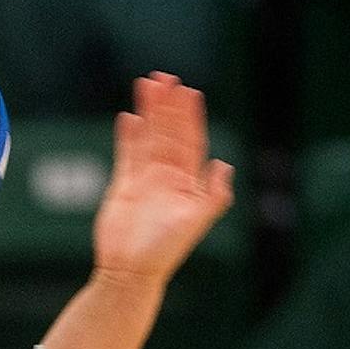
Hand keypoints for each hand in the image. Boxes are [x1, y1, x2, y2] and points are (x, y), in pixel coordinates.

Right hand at [92, 72, 233, 288]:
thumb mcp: (194, 222)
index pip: (191, 143)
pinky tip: (129, 117)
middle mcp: (169, 180)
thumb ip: (212, 196)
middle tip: (166, 78)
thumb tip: (224, 165)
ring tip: (146, 84)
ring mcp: (146, 181)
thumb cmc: (164, 250)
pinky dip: (129, 136)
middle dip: (168, 107)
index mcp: (187, 185)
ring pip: (149, 138)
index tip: (190, 92)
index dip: (191, 118)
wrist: (130, 270)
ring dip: (149, 113)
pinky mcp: (124, 185)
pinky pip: (127, 154)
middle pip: (169, 134)